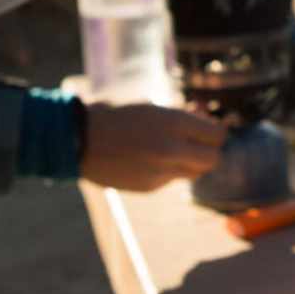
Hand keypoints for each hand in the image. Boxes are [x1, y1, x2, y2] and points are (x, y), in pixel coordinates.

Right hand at [79, 102, 227, 190]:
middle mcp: (172, 150)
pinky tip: (148, 160)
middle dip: (209, 151)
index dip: (215, 132)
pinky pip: (170, 180)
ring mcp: (161, 172)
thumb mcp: (150, 106)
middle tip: (199, 144)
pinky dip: (167, 171)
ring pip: (194, 173)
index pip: (216, 135)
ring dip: (190, 163)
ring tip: (173, 150)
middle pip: (213, 160)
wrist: (78, 140)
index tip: (210, 129)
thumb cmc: (113, 114)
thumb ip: (179, 117)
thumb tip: (203, 121)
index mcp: (173, 123)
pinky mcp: (150, 187)